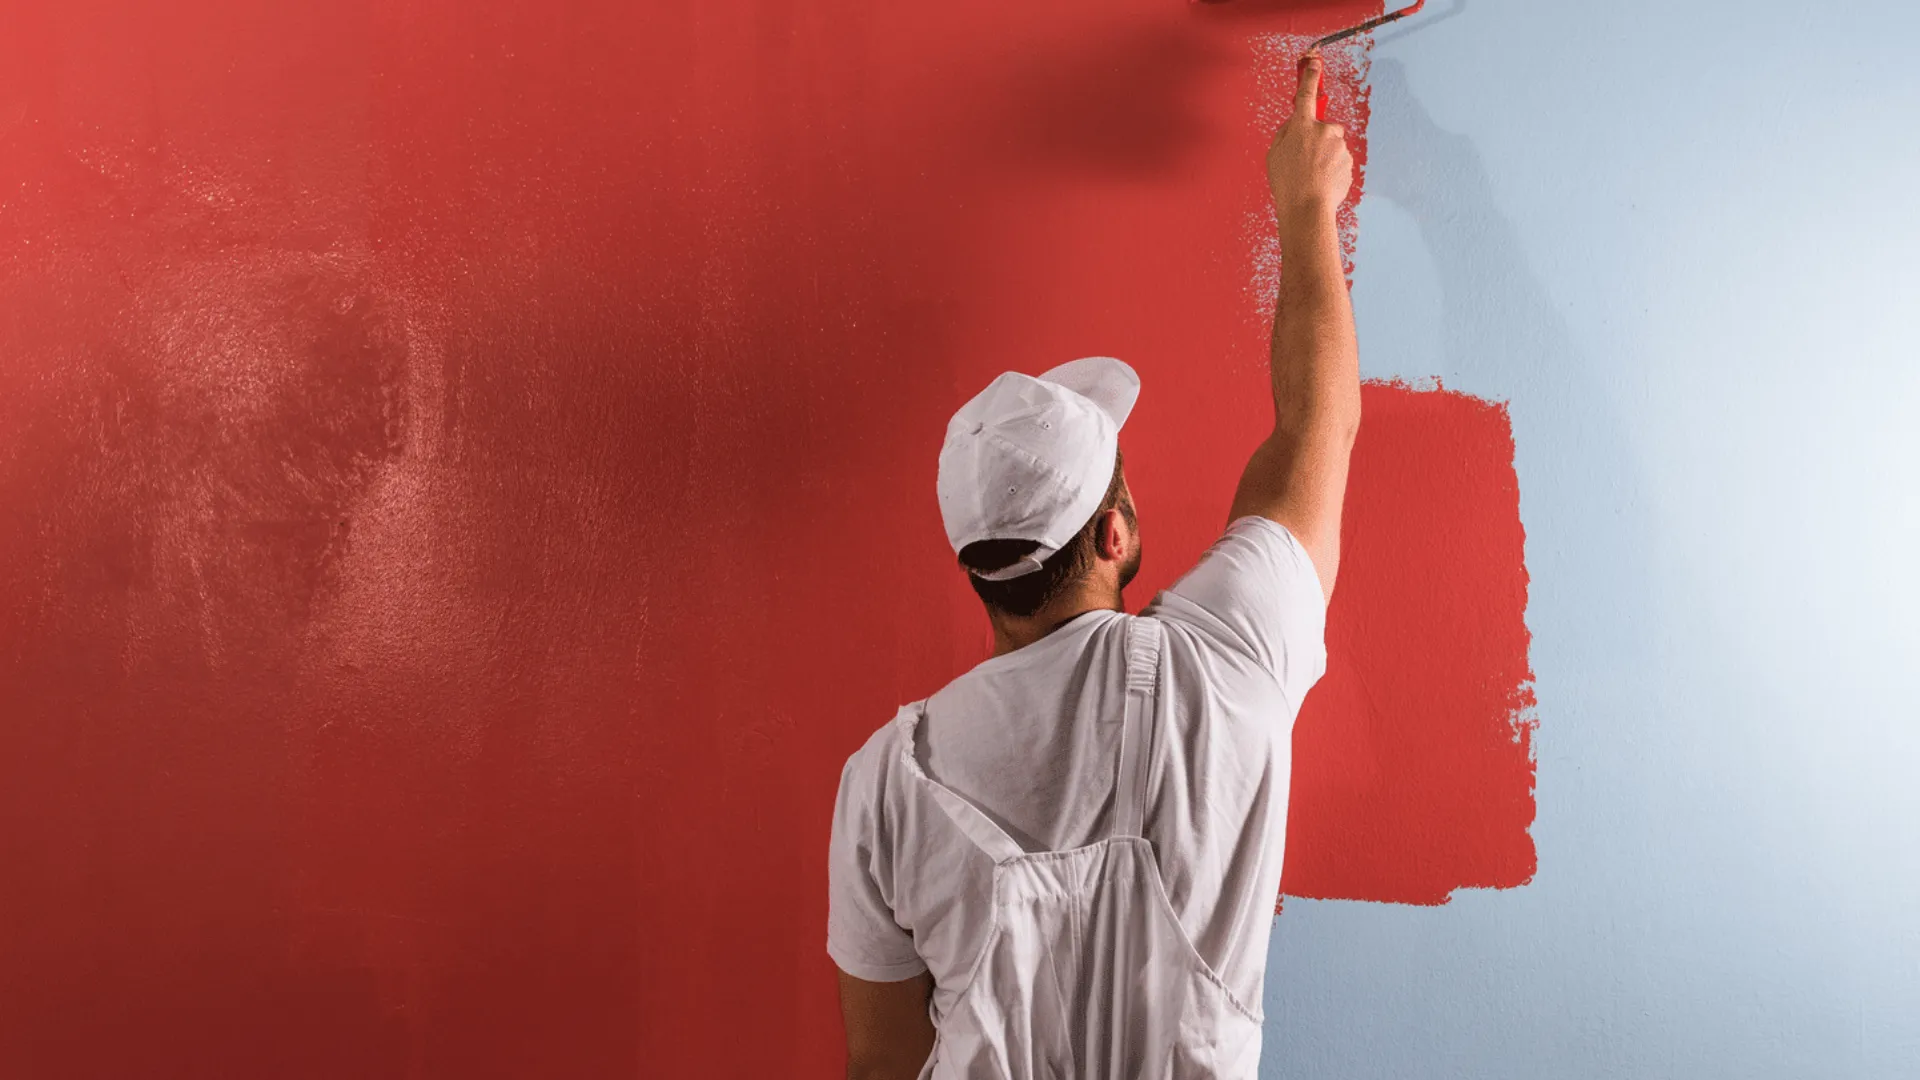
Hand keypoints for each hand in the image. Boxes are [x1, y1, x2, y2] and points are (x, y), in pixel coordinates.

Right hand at [1265, 54, 1353, 221]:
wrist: (1307, 207)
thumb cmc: (1287, 183)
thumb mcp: (1274, 154)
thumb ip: (1285, 134)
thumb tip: (1294, 126)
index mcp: (1302, 126)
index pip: (1306, 94)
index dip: (1310, 76)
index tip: (1314, 63)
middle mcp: (1324, 131)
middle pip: (1325, 127)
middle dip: (1319, 139)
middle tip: (1306, 159)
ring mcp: (1339, 147)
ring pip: (1333, 147)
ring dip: (1325, 158)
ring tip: (1311, 177)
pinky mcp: (1349, 163)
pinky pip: (1340, 163)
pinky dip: (1332, 171)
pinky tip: (1321, 184)